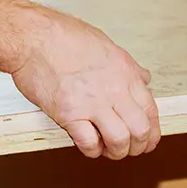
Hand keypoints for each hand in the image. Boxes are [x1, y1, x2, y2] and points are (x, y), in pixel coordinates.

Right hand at [10, 11, 160, 159]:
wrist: (34, 37)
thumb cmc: (63, 36)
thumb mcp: (106, 45)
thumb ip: (127, 66)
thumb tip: (141, 77)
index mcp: (125, 73)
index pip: (151, 111)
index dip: (152, 132)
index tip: (147, 140)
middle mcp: (113, 89)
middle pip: (140, 130)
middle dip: (137, 146)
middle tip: (129, 149)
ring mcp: (91, 102)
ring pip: (119, 140)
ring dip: (116, 151)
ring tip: (108, 149)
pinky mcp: (68, 113)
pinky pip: (88, 142)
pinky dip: (91, 150)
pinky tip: (88, 144)